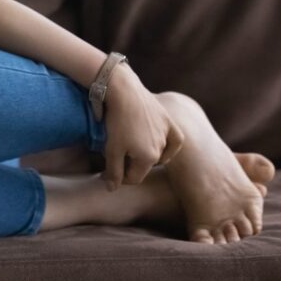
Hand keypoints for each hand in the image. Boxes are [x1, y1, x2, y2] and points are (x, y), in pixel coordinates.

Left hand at [103, 65, 184, 190]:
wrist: (124, 91)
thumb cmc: (116, 121)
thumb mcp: (111, 149)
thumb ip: (113, 171)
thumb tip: (112, 189)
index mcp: (148, 158)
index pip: (134, 178)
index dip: (118, 178)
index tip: (106, 173)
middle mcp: (162, 148)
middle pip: (144, 166)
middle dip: (129, 166)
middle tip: (114, 159)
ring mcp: (167, 134)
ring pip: (158, 153)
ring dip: (145, 155)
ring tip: (129, 149)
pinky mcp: (169, 121)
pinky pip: (174, 140)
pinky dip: (167, 146)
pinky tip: (160, 147)